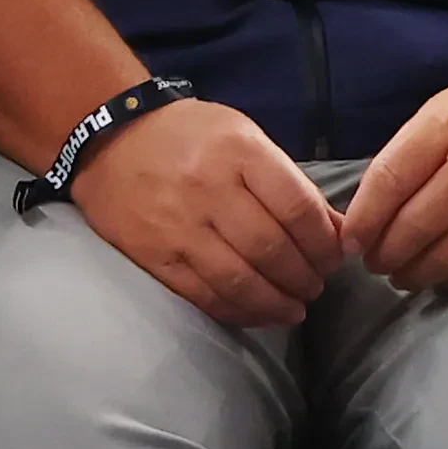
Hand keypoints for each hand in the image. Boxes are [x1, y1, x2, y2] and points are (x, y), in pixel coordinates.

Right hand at [70, 98, 346, 328]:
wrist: (110, 139)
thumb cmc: (191, 135)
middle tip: (318, 286)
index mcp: (240, 154)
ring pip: (238, 279)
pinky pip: (202, 294)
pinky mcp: (153, 256)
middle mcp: (210, 190)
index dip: (324, 242)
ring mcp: (178, 227)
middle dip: (304, 276)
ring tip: (295, 309)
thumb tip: (336, 228)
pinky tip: (258, 313)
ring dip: (275, 303)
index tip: (336, 256)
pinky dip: (237, 310)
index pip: (297, 208)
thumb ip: (290, 182)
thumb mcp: (247, 138)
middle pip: (270, 249)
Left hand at [339, 76, 447, 293]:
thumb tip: (364, 217)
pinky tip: (442, 271)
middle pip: (413, 226)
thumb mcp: (445, 113)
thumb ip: (406, 156)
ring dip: (413, 273)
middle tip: (376, 262)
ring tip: (403, 273)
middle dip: (383, 253)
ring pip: (444, 257)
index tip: (352, 242)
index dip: (363, 220)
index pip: (390, 181)